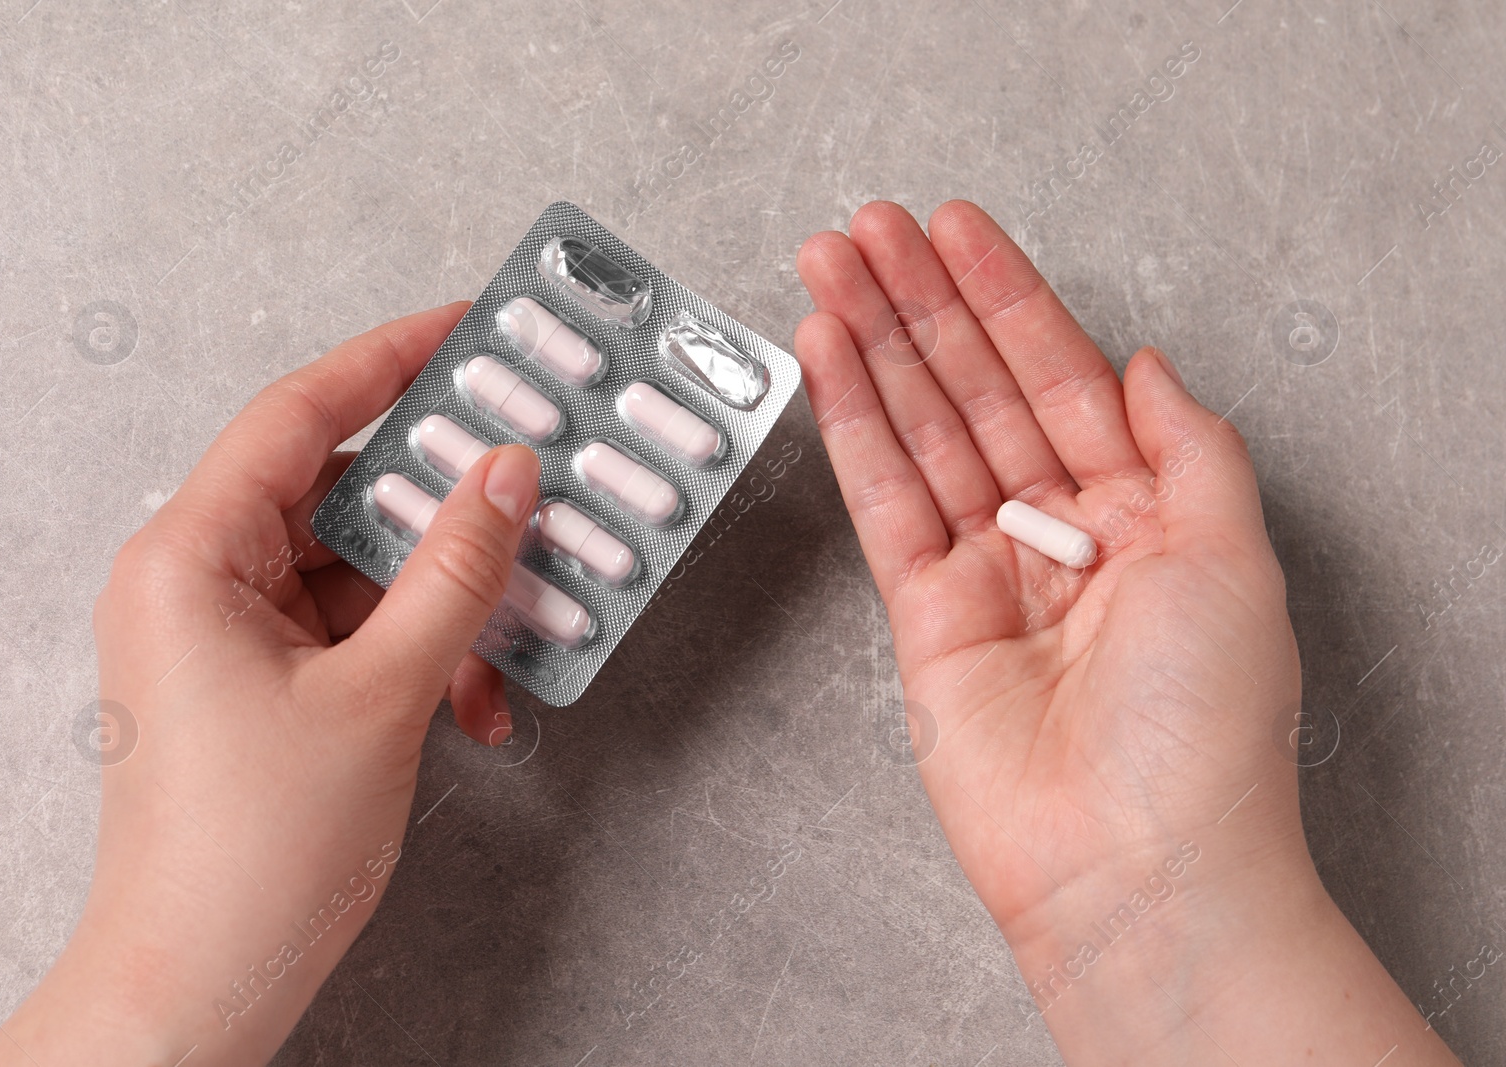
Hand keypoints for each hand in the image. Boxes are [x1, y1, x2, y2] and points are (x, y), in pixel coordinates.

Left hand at [0, 305, 540, 1065]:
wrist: (200, 986)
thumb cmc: (256, 852)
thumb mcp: (381, 695)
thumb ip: (453, 572)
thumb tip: (507, 473)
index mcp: (191, 555)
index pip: (298, 414)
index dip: (390, 359)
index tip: (471, 329)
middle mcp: (199, 579)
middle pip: (340, 491)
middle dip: (445, 497)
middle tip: (533, 466)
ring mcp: (229, 635)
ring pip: (360, 569)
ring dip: (447, 598)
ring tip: (527, 616)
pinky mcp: (261, 684)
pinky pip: (355, 631)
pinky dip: (420, 653)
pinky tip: (478, 700)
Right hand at [795, 201, 1459, 1064]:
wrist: (1135, 863)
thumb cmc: (1205, 732)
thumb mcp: (1233, 555)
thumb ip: (1187, 444)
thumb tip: (1146, 363)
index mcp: (1143, 513)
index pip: (1061, 376)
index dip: (1008, 298)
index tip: (957, 232)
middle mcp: (1061, 534)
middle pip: (979, 390)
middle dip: (922, 305)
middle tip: (869, 227)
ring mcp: (986, 572)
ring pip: (921, 430)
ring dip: (875, 346)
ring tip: (830, 266)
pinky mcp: (923, 615)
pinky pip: (882, 499)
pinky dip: (853, 425)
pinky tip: (829, 359)